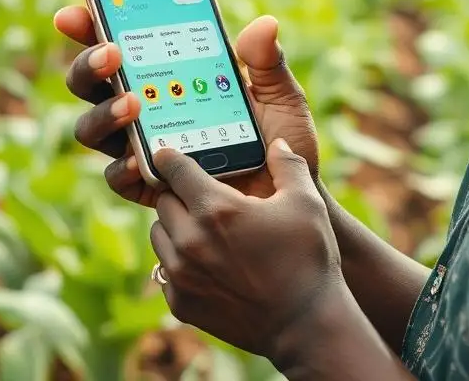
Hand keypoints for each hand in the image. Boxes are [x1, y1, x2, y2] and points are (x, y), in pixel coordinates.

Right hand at [53, 7, 318, 206]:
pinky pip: (118, 178)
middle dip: (89, 64)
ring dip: (103, 112)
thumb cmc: (282, 142)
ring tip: (131, 103)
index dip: (89, 26)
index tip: (76, 12)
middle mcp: (144, 109)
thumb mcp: (279, 95)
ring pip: (93, 127)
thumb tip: (263, 25)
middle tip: (111, 53)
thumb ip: (267, 62)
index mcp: (167, 75)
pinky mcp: (149, 187)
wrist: (292, 200)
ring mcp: (141, 147)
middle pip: (92, 83)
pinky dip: (122, 167)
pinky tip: (139, 157)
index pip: (117, 44)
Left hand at [150, 138, 348, 360]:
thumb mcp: (306, 202)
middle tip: (199, 196)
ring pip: (160, 236)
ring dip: (175, 228)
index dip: (170, 158)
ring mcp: (182, 275)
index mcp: (216, 208)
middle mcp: (190, 240)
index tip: (165, 155)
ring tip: (201, 229)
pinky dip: (179, 263)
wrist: (307, 325)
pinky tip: (204, 262)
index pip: (175, 170)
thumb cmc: (309, 258)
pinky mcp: (182, 304)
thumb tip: (276, 143)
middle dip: (179, 195)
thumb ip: (287, 164)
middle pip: (164, 202)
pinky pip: (165, 272)